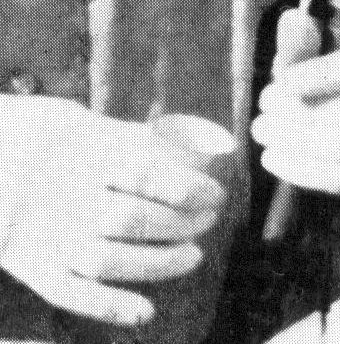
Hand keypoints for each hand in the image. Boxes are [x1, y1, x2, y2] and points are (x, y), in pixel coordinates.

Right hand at [0, 98, 225, 326]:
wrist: (0, 166)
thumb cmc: (68, 146)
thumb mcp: (100, 129)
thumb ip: (146, 140)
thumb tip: (210, 147)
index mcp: (87, 155)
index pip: (145, 173)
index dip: (188, 188)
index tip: (216, 195)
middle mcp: (67, 197)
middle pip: (130, 218)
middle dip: (180, 225)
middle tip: (209, 221)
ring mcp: (49, 234)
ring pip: (106, 259)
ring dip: (157, 264)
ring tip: (193, 255)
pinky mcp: (35, 266)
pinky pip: (70, 293)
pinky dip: (110, 307)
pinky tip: (145, 312)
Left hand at [252, 10, 339, 195]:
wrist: (338, 117)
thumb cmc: (319, 79)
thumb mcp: (309, 55)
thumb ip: (299, 41)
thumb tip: (292, 18)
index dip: (323, 77)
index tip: (282, 81)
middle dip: (302, 113)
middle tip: (265, 109)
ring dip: (297, 141)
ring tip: (263, 129)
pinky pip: (339, 178)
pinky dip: (300, 169)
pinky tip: (272, 155)